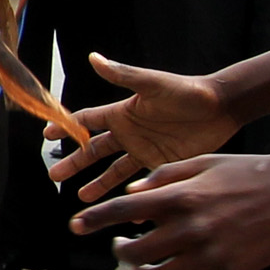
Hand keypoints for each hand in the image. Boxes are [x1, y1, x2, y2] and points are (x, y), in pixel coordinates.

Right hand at [47, 52, 237, 201]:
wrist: (222, 107)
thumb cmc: (188, 91)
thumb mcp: (153, 84)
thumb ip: (123, 75)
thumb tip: (94, 57)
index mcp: (122, 113)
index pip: (86, 121)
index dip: (66, 127)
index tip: (46, 136)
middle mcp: (129, 133)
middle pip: (93, 150)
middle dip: (74, 163)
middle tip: (54, 175)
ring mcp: (144, 150)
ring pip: (114, 171)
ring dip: (98, 184)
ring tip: (82, 200)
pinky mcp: (162, 164)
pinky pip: (143, 183)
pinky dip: (134, 196)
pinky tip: (125, 212)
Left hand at [73, 151, 269, 269]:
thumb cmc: (247, 171)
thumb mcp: (202, 162)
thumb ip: (163, 177)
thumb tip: (130, 192)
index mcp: (179, 197)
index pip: (121, 210)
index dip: (93, 220)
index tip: (74, 226)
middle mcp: (190, 228)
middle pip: (134, 252)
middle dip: (121, 250)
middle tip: (121, 245)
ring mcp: (210, 254)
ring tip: (145, 264)